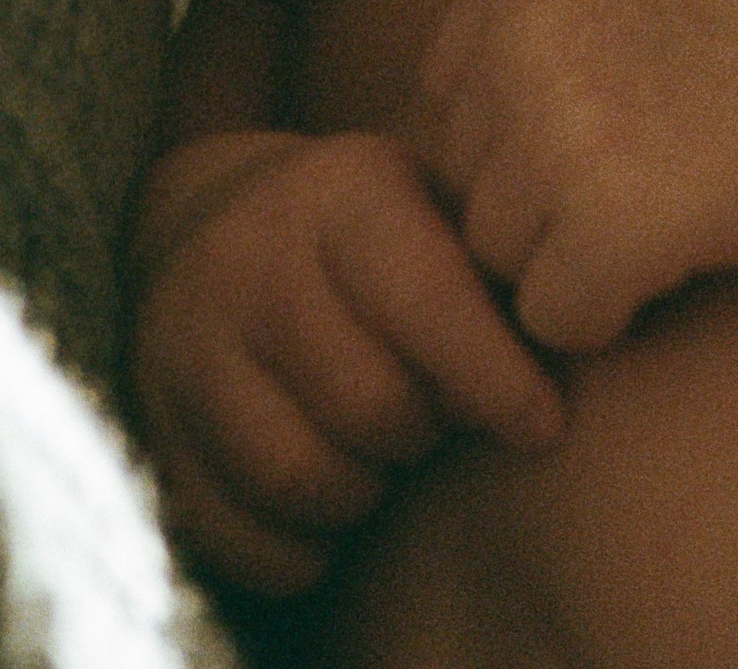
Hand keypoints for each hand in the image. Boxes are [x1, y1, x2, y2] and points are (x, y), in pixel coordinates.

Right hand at [127, 128, 562, 598]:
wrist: (213, 221)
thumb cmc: (370, 232)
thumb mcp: (432, 204)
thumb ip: (499, 261)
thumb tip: (587, 327)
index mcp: (342, 191)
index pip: (430, 304)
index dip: (499, 383)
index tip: (544, 426)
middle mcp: (251, 257)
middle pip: (374, 408)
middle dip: (427, 435)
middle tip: (439, 424)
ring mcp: (185, 341)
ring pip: (303, 478)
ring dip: (365, 492)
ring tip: (384, 457)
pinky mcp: (150, 421)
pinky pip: (238, 534)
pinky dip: (300, 547)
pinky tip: (330, 508)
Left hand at [409, 0, 737, 355]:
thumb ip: (538, 9)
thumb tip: (431, 93)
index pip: (451, 97)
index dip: (522, 136)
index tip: (610, 137)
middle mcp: (524, 43)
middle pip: (471, 182)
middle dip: (544, 205)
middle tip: (650, 189)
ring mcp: (563, 133)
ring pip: (499, 257)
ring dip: (572, 262)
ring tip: (667, 222)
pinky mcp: (613, 222)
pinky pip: (551, 316)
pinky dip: (607, 314)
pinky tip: (676, 268)